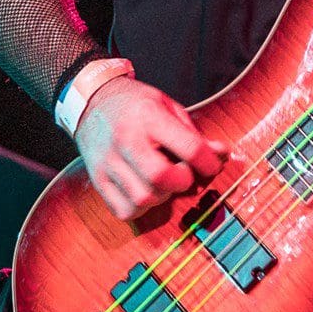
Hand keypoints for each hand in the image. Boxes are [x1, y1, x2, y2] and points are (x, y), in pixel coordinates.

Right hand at [72, 76, 228, 220]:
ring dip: (162, 196)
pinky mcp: (98, 180)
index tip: (213, 165)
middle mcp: (127, 140)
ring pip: (143, 199)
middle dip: (182, 181)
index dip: (209, 162)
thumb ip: (193, 133)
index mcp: (149, 116)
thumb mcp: (167, 105)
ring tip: (162, 182)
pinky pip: (124, 211)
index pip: (188, 147)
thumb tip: (221, 154)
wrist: (91, 101)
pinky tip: (145, 191)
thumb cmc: (135, 104)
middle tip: (183, 174)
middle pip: (161, 177)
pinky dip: (141, 208)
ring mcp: (109, 162)